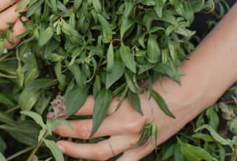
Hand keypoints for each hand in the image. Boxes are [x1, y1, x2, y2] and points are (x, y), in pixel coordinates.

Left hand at [53, 94, 174, 160]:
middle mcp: (126, 124)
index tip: (54, 105)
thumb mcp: (131, 83)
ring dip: (76, 151)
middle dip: (64, 128)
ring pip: (98, 153)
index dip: (66, 107)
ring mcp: (134, 141)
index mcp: (122, 103)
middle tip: (49, 125)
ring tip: (60, 146)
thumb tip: (81, 94)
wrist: (187, 95)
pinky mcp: (143, 151)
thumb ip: (109, 91)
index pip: (85, 107)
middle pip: (86, 131)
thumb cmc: (157, 83)